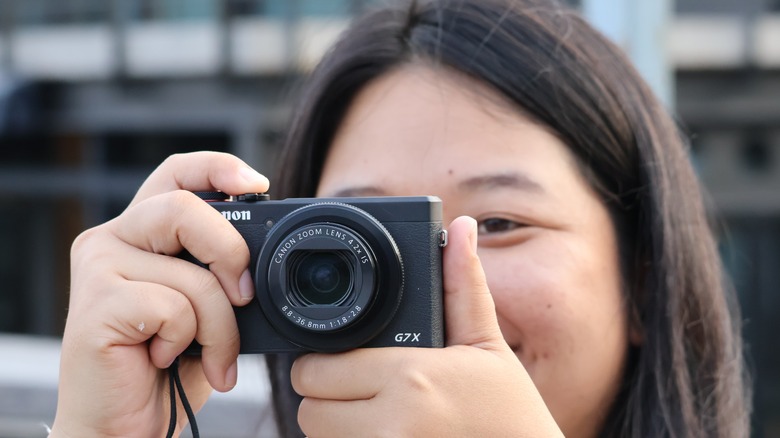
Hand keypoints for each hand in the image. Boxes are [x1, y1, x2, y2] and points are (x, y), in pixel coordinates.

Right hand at [51, 152, 268, 436]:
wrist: (124, 424)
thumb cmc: (170, 364)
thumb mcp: (208, 306)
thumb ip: (221, 271)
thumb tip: (264, 254)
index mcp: (142, 231)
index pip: (176, 173)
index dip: (217, 167)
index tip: (258, 185)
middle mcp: (113, 238)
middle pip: (184, 208)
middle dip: (231, 253)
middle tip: (245, 296)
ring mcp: (98, 268)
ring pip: (191, 273)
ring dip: (220, 325)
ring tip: (212, 355)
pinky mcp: (94, 305)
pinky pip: (173, 310)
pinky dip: (188, 342)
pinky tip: (164, 358)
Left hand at [291, 216, 563, 436]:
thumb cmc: (511, 415)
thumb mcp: (488, 345)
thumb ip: (463, 286)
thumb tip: (461, 228)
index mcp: (410, 376)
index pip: (317, 369)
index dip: (327, 362)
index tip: (351, 361)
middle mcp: (390, 423)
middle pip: (310, 408)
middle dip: (330, 395)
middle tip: (368, 389)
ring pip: (320, 437)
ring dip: (339, 424)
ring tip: (382, 413)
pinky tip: (389, 434)